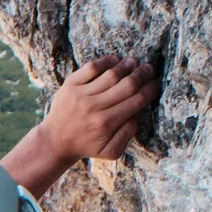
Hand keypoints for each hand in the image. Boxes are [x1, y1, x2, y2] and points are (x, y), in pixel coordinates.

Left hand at [1, 56, 158, 193]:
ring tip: (135, 62)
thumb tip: (136, 114)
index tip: (156, 84)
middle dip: (142, 75)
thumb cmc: (87, 145)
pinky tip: (115, 60)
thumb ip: (128, 135)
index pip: (136, 101)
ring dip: (126, 66)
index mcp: (107, 123)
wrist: (56, 141)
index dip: (150, 90)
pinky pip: (91, 68)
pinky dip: (105, 61)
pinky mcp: (70, 85)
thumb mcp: (111, 151)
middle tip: (150, 69)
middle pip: (126, 85)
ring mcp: (82, 94)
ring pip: (111, 75)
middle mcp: (95, 107)